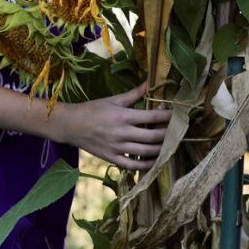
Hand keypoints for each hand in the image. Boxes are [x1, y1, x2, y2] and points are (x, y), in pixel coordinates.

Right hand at [53, 82, 171, 168]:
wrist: (70, 125)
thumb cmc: (92, 109)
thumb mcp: (113, 99)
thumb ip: (134, 94)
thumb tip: (150, 82)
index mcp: (123, 116)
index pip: (152, 117)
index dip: (167, 117)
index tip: (177, 115)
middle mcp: (122, 133)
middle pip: (153, 136)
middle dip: (168, 134)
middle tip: (178, 131)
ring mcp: (117, 148)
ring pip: (146, 152)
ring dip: (161, 149)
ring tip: (170, 145)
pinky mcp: (112, 158)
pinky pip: (133, 165)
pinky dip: (147, 165)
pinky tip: (155, 160)